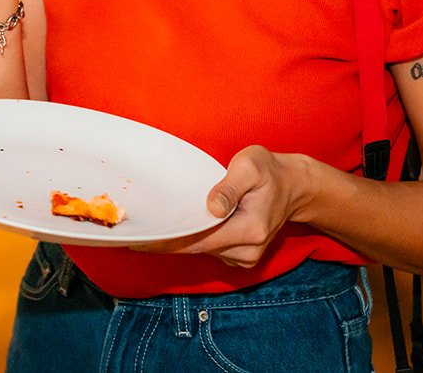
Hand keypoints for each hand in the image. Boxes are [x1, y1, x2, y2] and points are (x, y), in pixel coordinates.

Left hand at [131, 146, 313, 267]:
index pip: (198, 240)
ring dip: (176, 240)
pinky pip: (208, 249)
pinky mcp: (240, 255)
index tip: (139, 239)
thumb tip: (211, 207)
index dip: (167, 241)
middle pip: (195, 249)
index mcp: (250, 230)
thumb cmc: (269, 171)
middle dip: (164, 241)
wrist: (294, 186)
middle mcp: (247, 251)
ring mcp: (245, 256)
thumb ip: (229, 187)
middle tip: (128, 232)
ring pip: (200, 251)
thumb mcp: (250, 166)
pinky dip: (190, 239)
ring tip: (146, 227)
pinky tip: (173, 226)